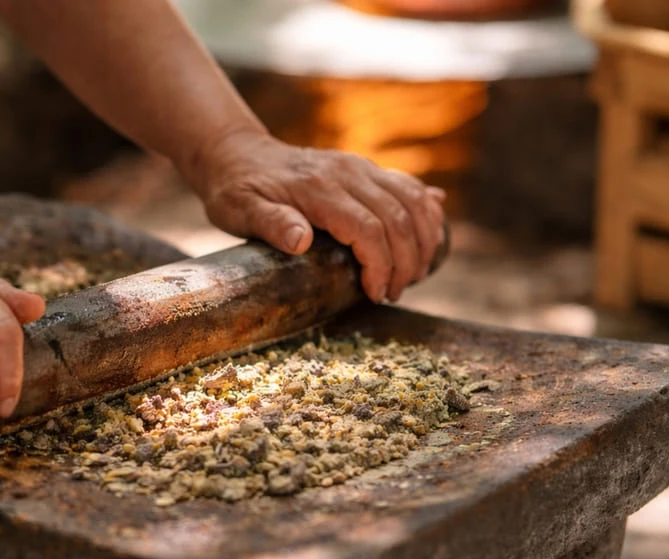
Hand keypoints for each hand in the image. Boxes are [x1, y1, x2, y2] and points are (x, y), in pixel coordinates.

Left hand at [189, 131, 446, 302]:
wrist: (238, 153)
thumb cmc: (236, 189)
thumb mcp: (238, 209)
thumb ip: (269, 223)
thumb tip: (301, 241)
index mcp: (318, 187)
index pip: (367, 228)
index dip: (380, 265)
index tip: (376, 294)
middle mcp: (347, 172)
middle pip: (398, 218)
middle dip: (405, 262)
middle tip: (394, 294)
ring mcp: (360, 167)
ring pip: (413, 200)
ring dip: (424, 240)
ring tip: (414, 275)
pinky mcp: (366, 169)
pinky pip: (410, 187)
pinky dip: (428, 212)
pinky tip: (433, 234)